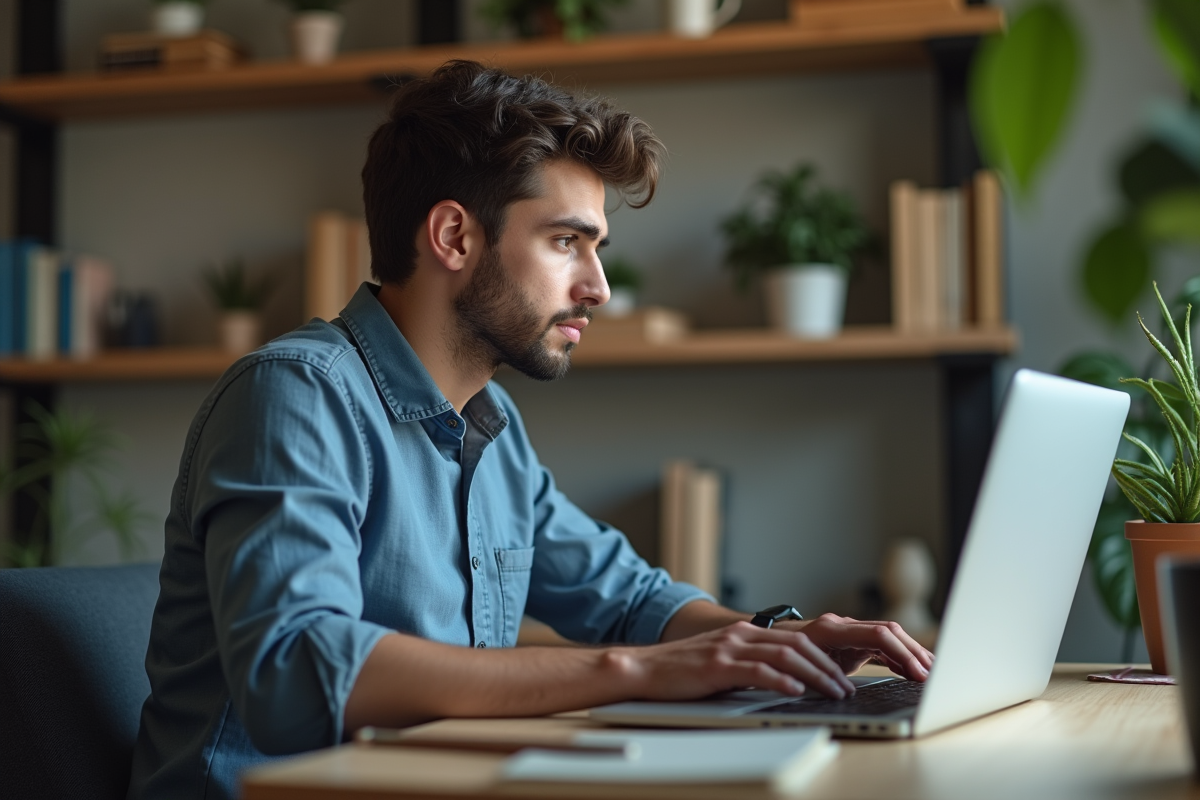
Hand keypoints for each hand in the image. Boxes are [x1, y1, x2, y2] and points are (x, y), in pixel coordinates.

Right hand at [620, 621, 856, 700]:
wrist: (644, 668)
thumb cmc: (682, 669)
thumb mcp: (722, 660)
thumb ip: (749, 663)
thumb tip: (782, 680)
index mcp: (744, 632)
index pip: (795, 640)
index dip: (823, 657)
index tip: (840, 675)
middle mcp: (740, 635)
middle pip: (797, 645)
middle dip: (827, 667)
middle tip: (845, 687)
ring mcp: (729, 648)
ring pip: (784, 656)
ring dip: (814, 675)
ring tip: (832, 691)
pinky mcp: (718, 665)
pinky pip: (757, 671)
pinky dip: (781, 680)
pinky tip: (796, 690)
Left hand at [786, 613, 933, 680]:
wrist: (769, 642)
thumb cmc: (781, 656)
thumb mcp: (799, 667)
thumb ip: (820, 675)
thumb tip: (842, 693)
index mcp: (831, 629)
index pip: (877, 634)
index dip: (901, 653)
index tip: (918, 672)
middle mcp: (843, 625)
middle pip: (889, 631)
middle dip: (914, 652)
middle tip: (933, 674)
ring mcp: (849, 630)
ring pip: (889, 636)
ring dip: (910, 653)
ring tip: (930, 673)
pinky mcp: (851, 640)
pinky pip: (881, 645)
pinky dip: (899, 657)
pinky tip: (912, 670)